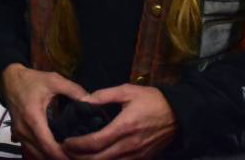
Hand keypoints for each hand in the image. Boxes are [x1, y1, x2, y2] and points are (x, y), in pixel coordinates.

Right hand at [0, 64, 88, 159]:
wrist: (9, 79)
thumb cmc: (31, 80)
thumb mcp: (54, 80)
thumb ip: (74, 90)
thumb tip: (93, 102)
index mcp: (33, 117)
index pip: (48, 146)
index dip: (63, 155)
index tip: (79, 156)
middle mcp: (24, 130)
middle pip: (43, 155)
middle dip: (61, 158)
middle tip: (79, 156)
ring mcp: (19, 134)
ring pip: (37, 155)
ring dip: (53, 157)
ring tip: (70, 154)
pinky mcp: (18, 135)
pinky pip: (33, 150)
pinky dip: (45, 153)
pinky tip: (58, 149)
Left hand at [62, 84, 176, 159]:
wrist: (179, 115)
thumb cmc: (152, 100)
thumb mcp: (128, 90)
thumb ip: (104, 95)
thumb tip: (84, 100)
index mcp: (124, 127)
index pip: (95, 142)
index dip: (77, 145)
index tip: (65, 142)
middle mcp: (129, 145)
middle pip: (99, 159)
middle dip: (79, 157)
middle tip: (65, 150)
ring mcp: (137, 155)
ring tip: (77, 155)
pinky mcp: (142, 159)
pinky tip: (96, 157)